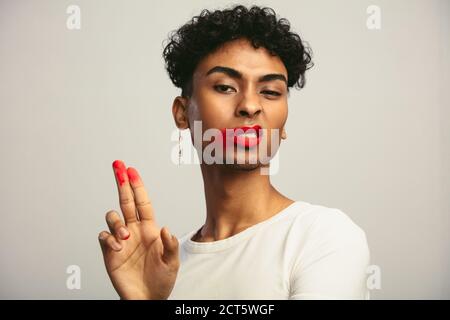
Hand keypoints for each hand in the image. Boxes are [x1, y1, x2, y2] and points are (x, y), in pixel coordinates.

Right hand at [98, 160, 179, 299]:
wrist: (147, 298)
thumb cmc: (162, 279)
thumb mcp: (172, 262)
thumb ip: (170, 245)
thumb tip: (166, 228)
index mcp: (150, 228)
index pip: (142, 202)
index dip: (137, 186)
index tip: (132, 171)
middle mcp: (134, 230)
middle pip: (125, 201)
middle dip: (121, 183)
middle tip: (118, 166)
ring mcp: (121, 240)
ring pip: (113, 217)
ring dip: (117, 222)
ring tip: (126, 236)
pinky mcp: (110, 252)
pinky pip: (103, 237)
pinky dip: (109, 238)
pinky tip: (118, 247)